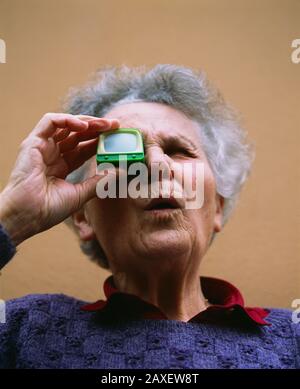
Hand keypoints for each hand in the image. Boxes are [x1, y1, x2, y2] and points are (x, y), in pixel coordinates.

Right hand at [0, 113, 119, 244]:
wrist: (28, 214)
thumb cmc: (49, 209)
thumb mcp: (81, 194)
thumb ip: (99, 182)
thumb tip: (120, 172)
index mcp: (62, 166)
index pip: (84, 148)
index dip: (99, 141)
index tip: (116, 137)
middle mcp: (53, 154)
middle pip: (77, 135)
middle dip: (97, 128)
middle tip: (115, 125)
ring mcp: (43, 147)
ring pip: (66, 125)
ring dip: (86, 122)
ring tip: (104, 124)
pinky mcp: (33, 142)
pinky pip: (49, 121)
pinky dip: (67, 120)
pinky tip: (84, 126)